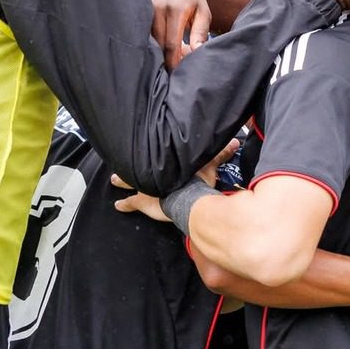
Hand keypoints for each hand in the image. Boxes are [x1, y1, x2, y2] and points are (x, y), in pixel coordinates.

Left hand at [112, 138, 241, 219]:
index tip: (144, 144)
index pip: (157, 153)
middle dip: (131, 163)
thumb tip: (236, 142)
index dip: (150, 148)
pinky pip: (131, 203)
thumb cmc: (197, 180)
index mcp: (166, 162)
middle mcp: (153, 172)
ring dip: (123, 179)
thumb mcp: (210, 165)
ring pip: (130, 180)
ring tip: (114, 180)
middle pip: (139, 165)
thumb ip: (221, 154)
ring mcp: (145, 187)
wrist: (186, 196)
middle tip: (122, 159)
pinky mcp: (142, 202)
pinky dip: (124, 204)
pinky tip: (118, 206)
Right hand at [149, 0, 210, 69]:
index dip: (173, 60)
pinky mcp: (138, 11)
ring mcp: (145, 9)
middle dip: (164, 59)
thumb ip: (201, 32)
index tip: (177, 73)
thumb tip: (196, 51)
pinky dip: (149, 44)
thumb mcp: (203, 13)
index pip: (171, 43)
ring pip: (148, 40)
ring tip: (166, 60)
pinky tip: (157, 51)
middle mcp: (157, 8)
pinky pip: (142, 33)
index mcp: (175, 9)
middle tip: (173, 71)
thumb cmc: (194, 0)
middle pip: (157, 44)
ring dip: (156, 53)